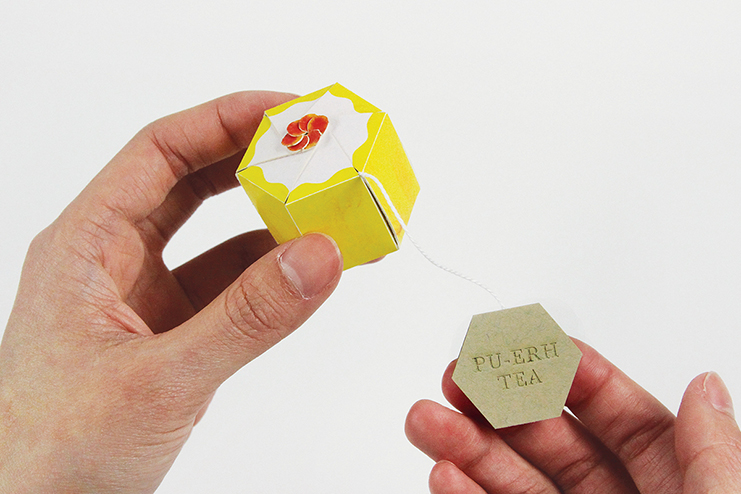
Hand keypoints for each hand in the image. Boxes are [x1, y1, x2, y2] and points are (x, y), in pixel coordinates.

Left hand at [0, 92, 342, 492]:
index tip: (290, 113)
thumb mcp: (157, 380)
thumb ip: (245, 320)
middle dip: (257, 161)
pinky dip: (271, 273)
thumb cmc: (50, 453)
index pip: (161, 152)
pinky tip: (307, 269)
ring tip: (327, 207)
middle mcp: (114, 259)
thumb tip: (320, 256)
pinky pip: (229, 286)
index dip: (227, 120)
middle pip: (193, 182)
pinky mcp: (171, 334)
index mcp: (86, 245)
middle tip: (320, 152)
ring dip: (272, 219)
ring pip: (216, 235)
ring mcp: (145, 298)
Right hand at [406, 340, 740, 492]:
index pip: (621, 415)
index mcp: (682, 488)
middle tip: (459, 376)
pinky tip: (446, 473)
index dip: (573, 376)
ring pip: (513, 481)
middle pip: (552, 442)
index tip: (532, 347)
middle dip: (500, 403)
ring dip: (467, 445)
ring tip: (429, 419)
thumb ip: (716, 457)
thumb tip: (705, 386)